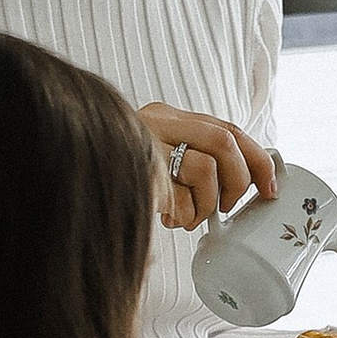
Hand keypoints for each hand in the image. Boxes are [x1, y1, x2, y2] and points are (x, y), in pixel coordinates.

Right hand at [140, 104, 275, 232]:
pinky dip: (186, 215)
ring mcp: (146, 147)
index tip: (269, 186)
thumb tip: (247, 180)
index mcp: (168, 118)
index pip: (228, 129)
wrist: (67, 190)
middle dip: (239, 180)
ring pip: (206, 167)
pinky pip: (181, 198)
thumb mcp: (161, 157)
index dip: (257, 159)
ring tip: (191, 215)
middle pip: (224, 141)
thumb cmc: (128, 178)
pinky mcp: (140, 176)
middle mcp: (158, 125)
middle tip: (228, 205)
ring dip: (207, 202)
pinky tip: (172, 219)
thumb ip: (197, 157)